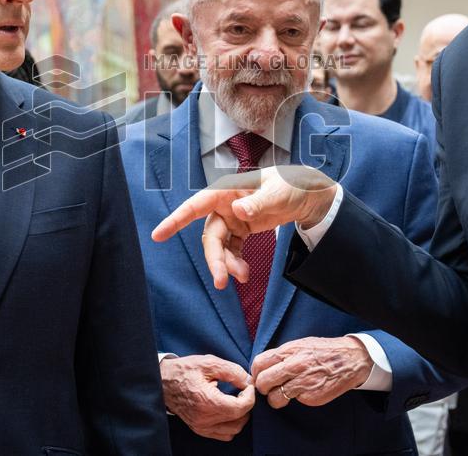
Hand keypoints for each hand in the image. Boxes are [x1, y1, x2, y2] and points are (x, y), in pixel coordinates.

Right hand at [152, 165, 336, 288]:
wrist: (309, 196)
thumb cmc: (292, 185)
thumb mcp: (280, 192)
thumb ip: (259, 202)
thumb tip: (238, 211)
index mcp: (228, 190)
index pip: (197, 205)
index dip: (176, 220)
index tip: (158, 235)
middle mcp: (225, 205)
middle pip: (210, 235)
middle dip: (214, 258)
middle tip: (221, 281)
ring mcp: (232, 219)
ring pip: (219, 246)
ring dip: (226, 264)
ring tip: (242, 277)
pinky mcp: (242, 230)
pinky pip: (232, 250)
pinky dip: (235, 263)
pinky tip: (244, 274)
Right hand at [159, 354, 255, 440]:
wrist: (162, 381)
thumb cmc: (184, 371)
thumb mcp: (209, 363)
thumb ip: (232, 371)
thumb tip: (248, 381)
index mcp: (207, 402)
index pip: (240, 408)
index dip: (250, 396)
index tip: (247, 385)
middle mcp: (204, 419)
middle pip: (240, 420)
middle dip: (246, 405)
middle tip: (242, 391)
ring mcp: (201, 426)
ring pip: (233, 430)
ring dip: (240, 416)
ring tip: (235, 400)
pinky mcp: (199, 429)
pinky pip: (223, 434)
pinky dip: (230, 424)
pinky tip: (227, 409)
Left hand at [251, 336, 372, 408]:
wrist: (350, 359)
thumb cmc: (321, 351)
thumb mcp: (299, 345)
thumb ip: (281, 355)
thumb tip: (261, 366)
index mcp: (289, 350)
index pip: (259, 363)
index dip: (255, 373)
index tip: (259, 377)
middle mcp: (294, 365)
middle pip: (263, 382)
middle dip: (262, 388)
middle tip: (268, 389)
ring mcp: (303, 382)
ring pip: (274, 397)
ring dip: (274, 399)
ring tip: (282, 394)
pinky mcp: (311, 396)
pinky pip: (293, 401)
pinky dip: (294, 400)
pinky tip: (301, 393)